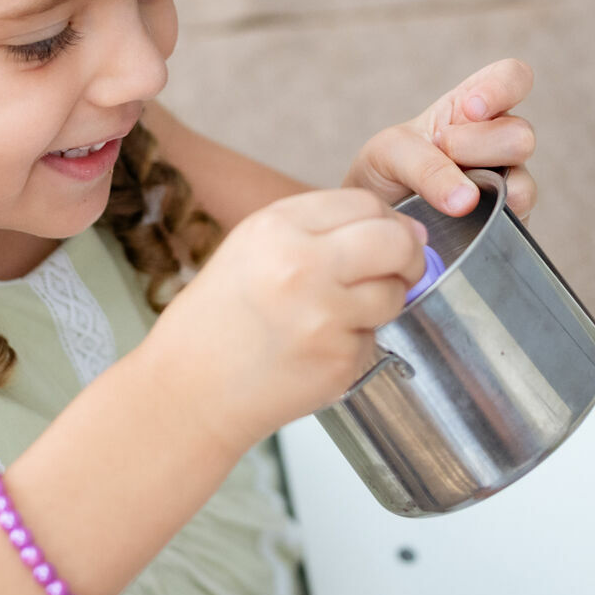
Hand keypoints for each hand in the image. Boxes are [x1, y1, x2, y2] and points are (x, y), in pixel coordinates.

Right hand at [140, 188, 430, 457]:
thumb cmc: (216, 322)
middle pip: (394, 241)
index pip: (365, 203)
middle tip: (399, 270)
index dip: (386, 221)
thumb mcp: (251, 249)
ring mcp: (324, 315)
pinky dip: (356, 343)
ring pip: (394, 292)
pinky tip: (317, 349)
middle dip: (407, 255)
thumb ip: (317, 230)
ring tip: (338, 316)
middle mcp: (301, 264)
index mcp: (276, 227)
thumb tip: (398, 231)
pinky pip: (375, 339)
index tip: (388, 237)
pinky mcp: (338, 359)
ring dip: (382, 303)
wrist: (188, 391)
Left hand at [340, 58, 538, 219]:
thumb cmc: (387, 172)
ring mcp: (508, 182)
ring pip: (524, 180)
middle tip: (442, 152)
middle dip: (475, 145)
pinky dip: (489, 217)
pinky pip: (516, 219)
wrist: (379, 218)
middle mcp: (499, 140)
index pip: (513, 77)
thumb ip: (424, 161)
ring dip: (482, 183)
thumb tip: (468, 200)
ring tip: (447, 189)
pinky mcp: (508, 220)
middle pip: (521, 134)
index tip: (471, 109)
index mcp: (473, 106)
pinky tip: (464, 216)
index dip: (503, 87)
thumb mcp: (390, 152)